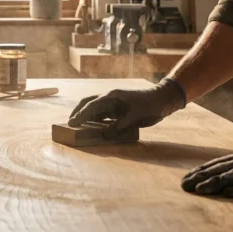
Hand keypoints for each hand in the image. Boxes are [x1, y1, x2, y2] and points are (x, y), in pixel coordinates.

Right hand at [68, 78, 185, 131]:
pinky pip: (103, 113)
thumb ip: (120, 125)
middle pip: (88, 103)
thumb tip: (105, 134)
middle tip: (70, 123)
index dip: (81, 115)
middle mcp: (110, 98)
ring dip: (86, 116)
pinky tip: (94, 127)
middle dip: (78, 112)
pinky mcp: (118, 108)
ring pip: (95, 108)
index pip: (91, 105)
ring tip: (78, 126)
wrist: (163, 99)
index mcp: (112, 96)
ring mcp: (114, 102)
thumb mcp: (135, 116)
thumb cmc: (150, 105)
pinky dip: (96, 119)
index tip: (72, 123)